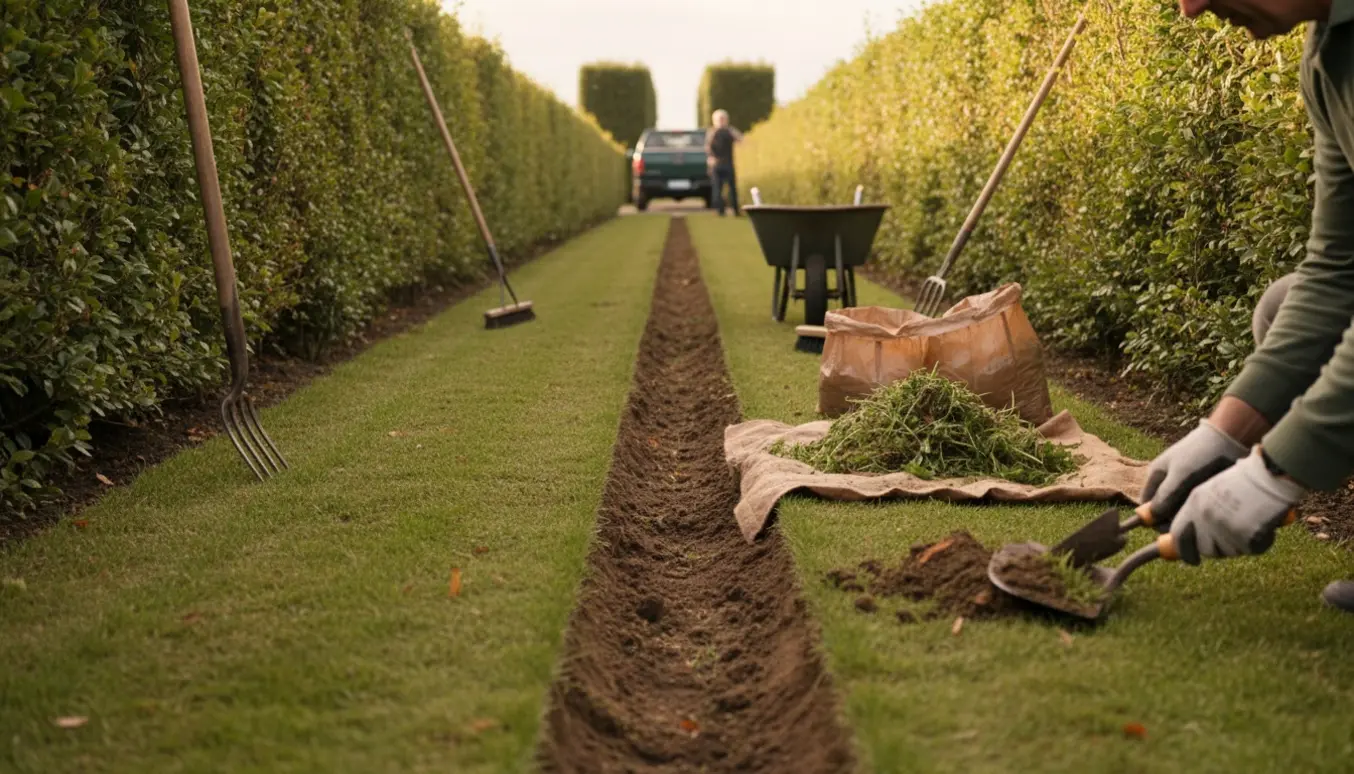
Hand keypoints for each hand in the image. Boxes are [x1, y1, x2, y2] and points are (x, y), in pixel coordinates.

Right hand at [1141, 419, 1247, 528]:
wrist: (1230, 437)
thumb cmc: (1201, 453)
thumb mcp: (1180, 474)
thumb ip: (1165, 496)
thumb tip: (1151, 518)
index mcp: (1156, 476)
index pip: (1147, 505)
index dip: (1154, 520)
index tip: (1170, 531)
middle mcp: (1167, 482)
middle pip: (1163, 510)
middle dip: (1174, 520)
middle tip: (1191, 526)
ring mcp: (1184, 485)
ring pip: (1180, 509)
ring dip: (1188, 516)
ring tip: (1202, 518)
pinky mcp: (1200, 488)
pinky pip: (1194, 506)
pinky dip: (1199, 511)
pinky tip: (1210, 513)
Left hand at [1169, 447, 1303, 563]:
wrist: (1271, 472)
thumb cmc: (1246, 479)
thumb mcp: (1212, 489)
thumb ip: (1199, 512)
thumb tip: (1190, 540)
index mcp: (1194, 503)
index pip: (1179, 535)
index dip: (1183, 551)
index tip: (1191, 559)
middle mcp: (1206, 517)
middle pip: (1204, 549)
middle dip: (1217, 548)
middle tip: (1231, 539)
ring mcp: (1225, 527)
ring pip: (1227, 552)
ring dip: (1238, 544)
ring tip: (1250, 522)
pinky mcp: (1246, 536)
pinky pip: (1251, 549)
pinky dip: (1260, 542)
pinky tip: (1265, 525)